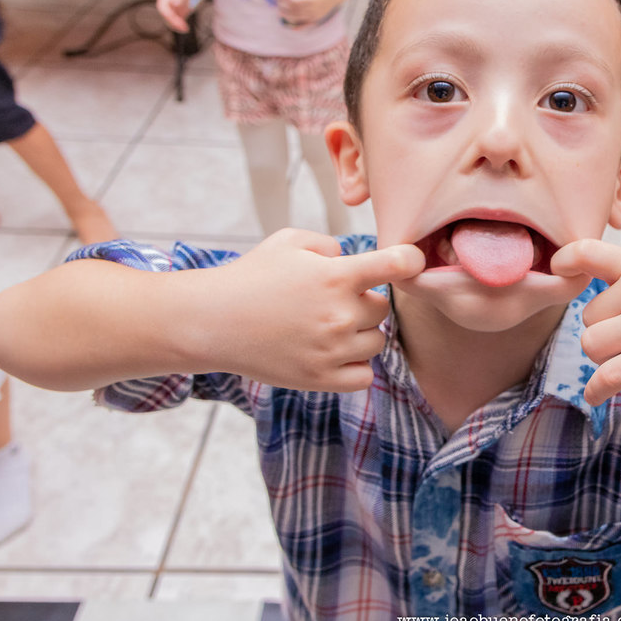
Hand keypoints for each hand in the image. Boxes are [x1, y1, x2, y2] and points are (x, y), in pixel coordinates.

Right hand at [156, 0, 193, 32]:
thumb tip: (174, 3)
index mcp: (162, 1)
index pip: (165, 13)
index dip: (172, 20)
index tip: (180, 24)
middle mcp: (164, 6)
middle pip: (167, 19)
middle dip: (175, 24)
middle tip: (185, 29)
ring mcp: (169, 11)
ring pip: (170, 23)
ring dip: (177, 27)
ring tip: (185, 29)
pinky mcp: (175, 14)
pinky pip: (175, 23)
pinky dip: (180, 26)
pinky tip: (186, 28)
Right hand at [185, 228, 424, 390]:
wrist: (210, 321)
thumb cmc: (251, 276)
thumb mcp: (289, 241)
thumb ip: (331, 244)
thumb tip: (354, 260)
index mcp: (336, 276)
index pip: (397, 265)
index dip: (410, 260)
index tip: (410, 262)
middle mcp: (340, 315)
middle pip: (382, 308)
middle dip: (362, 302)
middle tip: (327, 301)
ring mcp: (332, 350)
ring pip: (376, 341)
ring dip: (359, 333)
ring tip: (324, 326)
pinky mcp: (321, 379)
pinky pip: (364, 375)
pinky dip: (354, 365)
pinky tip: (332, 353)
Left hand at [278, 0, 341, 26]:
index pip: (298, 0)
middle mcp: (315, 8)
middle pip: (296, 9)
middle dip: (286, 7)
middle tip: (278, 3)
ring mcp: (315, 15)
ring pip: (299, 17)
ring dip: (288, 15)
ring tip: (280, 12)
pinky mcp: (316, 19)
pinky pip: (306, 24)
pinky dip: (298, 26)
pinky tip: (290, 26)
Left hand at [550, 239, 620, 405]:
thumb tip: (615, 294)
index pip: (585, 251)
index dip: (564, 262)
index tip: (560, 272)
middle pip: (587, 317)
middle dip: (603, 331)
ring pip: (591, 346)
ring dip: (603, 358)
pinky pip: (607, 377)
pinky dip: (596, 391)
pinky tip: (597, 397)